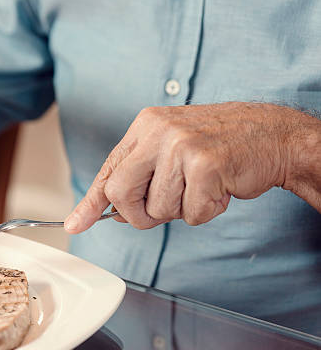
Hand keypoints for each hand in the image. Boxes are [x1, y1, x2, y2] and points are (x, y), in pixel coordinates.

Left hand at [65, 102, 307, 231]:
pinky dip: (206, 212)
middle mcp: (159, 131)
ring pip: (158, 210)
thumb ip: (140, 175)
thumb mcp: (171, 148)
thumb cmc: (221, 145)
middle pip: (120, 194)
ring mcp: (181, 146)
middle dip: (138, 215)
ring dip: (181, 211)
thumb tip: (108, 211)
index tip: (75, 223)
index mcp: (146, 125)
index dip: (90, 202)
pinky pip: (191, 214)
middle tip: (162, 210)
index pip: (108, 169)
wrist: (274, 135)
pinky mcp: (206, 165)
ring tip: (202, 186)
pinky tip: (219, 189)